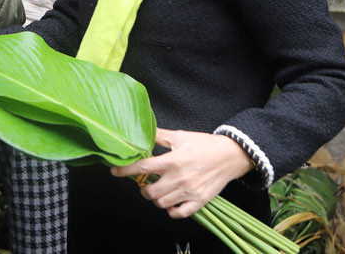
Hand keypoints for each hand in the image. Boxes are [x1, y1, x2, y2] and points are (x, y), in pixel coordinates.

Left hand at [109, 128, 253, 218]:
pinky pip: (180, 213)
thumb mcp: (180, 136)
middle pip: (150, 191)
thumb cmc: (204, 144)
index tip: (114, 171)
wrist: (230, 155)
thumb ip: (159, 135)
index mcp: (172, 160)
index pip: (143, 168)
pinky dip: (171, 210)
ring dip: (155, 199)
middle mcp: (179, 178)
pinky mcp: (200, 200)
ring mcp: (189, 191)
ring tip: (158, 191)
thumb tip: (141, 131)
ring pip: (162, 203)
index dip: (126, 171)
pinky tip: (170, 203)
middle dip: (143, 188)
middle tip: (145, 183)